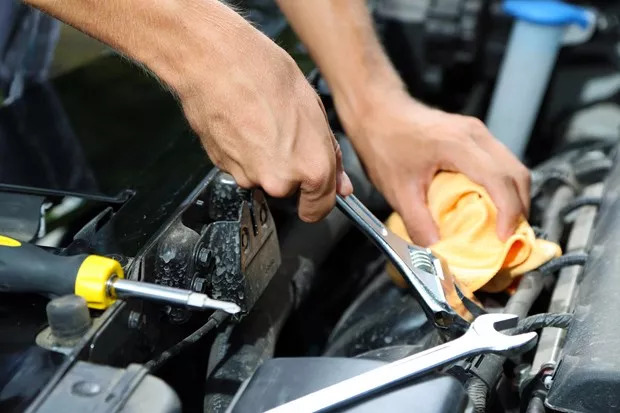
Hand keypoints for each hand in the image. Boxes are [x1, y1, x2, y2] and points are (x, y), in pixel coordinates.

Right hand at [168, 11, 351, 221]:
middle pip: (291, 189)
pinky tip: (245, 124)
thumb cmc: (264, 74)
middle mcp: (280, 180)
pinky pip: (242, 167)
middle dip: (291, 169)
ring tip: (263, 122)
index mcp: (312, 168)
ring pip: (264, 177)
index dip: (319, 201)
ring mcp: (249, 176)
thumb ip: (329, 155)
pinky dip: (244, 152)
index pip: (320, 208)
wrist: (216, 63)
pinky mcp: (224, 168)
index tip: (316, 199)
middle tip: (287, 133)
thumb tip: (338, 183)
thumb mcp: (315, 110)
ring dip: (265, 158)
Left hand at [337, 88, 529, 245]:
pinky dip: (503, 187)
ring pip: (513, 167)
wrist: (377, 111)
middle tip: (508, 239)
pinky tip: (491, 206)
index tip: (504, 238)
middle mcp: (475, 135)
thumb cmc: (384, 143)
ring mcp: (477, 133)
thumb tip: (437, 251)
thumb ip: (419, 223)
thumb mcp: (398, 190)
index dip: (509, 212)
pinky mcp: (474, 136)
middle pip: (516, 174)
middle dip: (519, 209)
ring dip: (514, 198)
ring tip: (503, 226)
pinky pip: (501, 163)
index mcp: (458, 145)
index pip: (499, 180)